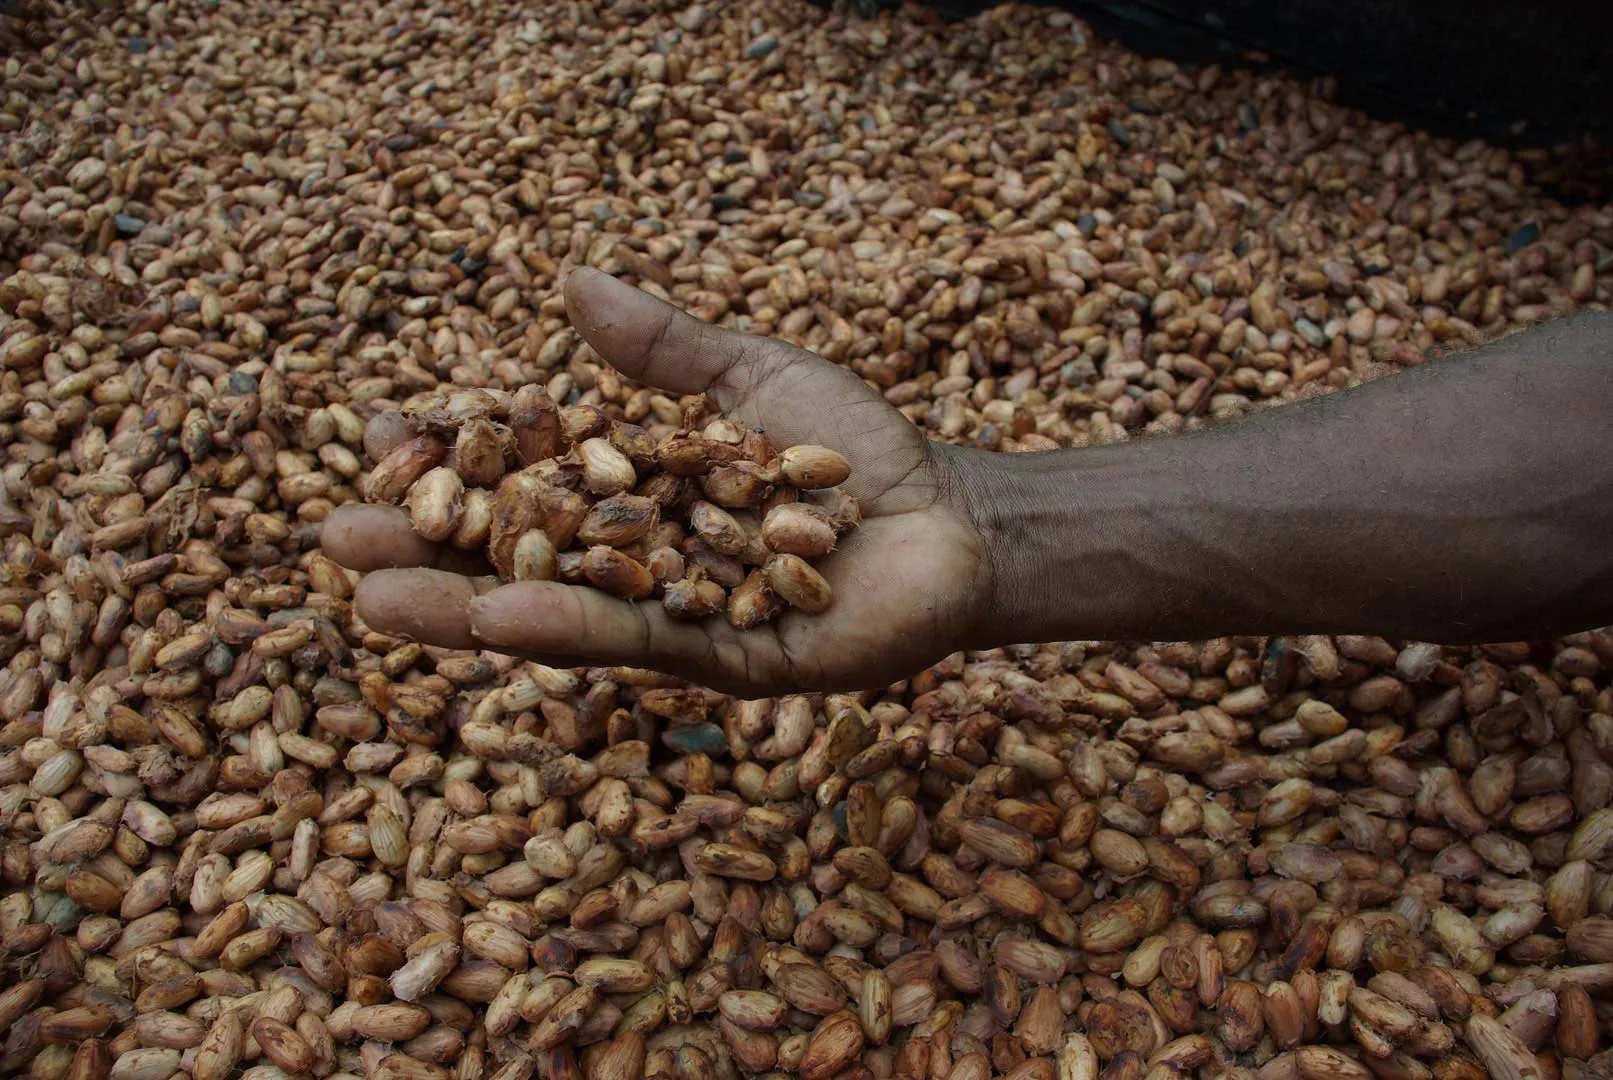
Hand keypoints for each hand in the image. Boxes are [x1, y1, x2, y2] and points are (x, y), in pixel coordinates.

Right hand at [321, 268, 996, 695]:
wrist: (952, 522)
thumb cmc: (858, 448)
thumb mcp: (747, 379)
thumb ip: (663, 347)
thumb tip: (569, 283)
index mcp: (636, 493)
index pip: (524, 480)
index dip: (451, 464)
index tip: (374, 437)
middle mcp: (643, 562)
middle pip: (520, 556)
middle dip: (428, 549)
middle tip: (335, 540)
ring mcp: (677, 619)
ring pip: (559, 611)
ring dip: (466, 605)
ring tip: (377, 598)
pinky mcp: (724, 664)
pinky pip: (642, 645)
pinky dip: (574, 627)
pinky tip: (500, 618)